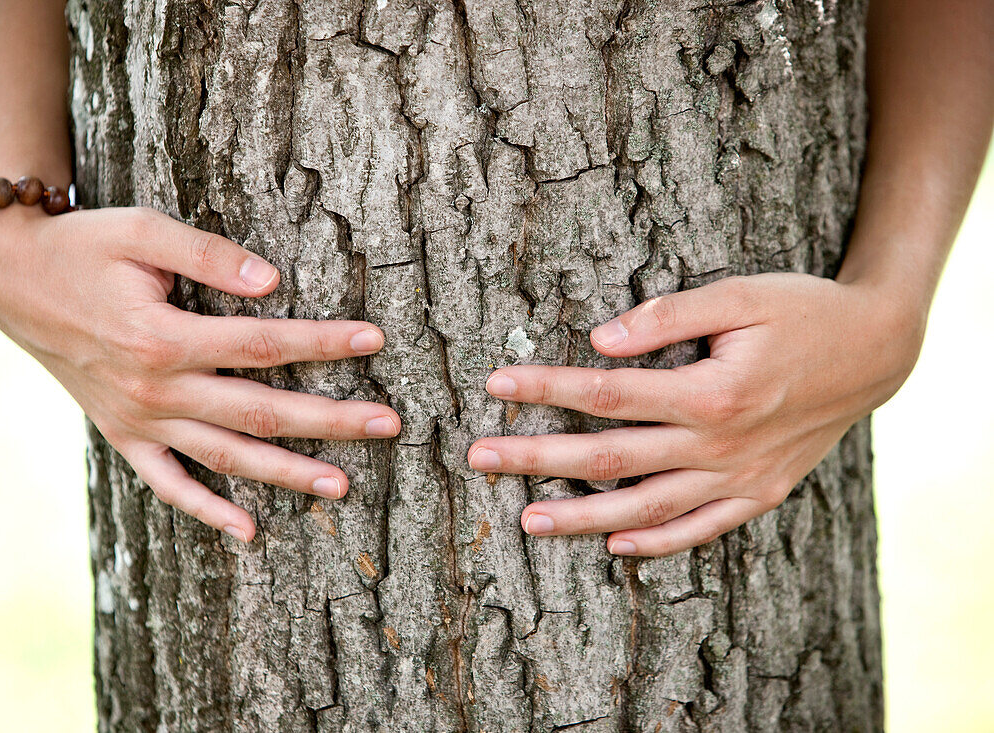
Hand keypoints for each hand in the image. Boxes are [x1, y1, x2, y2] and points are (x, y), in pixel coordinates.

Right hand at [0, 205, 400, 541]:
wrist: (13, 281)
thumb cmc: (83, 248)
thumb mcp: (140, 231)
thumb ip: (208, 256)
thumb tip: (273, 281)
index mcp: (162, 337)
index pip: (263, 345)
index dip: (323, 343)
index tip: (375, 340)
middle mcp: (154, 390)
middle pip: (259, 412)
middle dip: (329, 420)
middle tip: (388, 425)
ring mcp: (138, 421)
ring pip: (225, 456)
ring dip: (286, 473)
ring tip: (342, 486)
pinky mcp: (123, 435)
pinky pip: (167, 485)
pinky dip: (207, 510)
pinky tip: (249, 531)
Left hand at [467, 273, 924, 556]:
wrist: (876, 351)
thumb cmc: (802, 312)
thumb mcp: (740, 295)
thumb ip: (667, 316)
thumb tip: (599, 338)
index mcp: (710, 392)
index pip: (607, 393)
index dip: (546, 388)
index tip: (494, 384)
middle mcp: (720, 445)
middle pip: (611, 458)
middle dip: (539, 458)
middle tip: (480, 457)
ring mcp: (740, 478)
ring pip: (647, 508)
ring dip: (583, 517)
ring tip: (528, 521)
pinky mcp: (760, 494)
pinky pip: (700, 530)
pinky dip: (658, 543)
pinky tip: (616, 546)